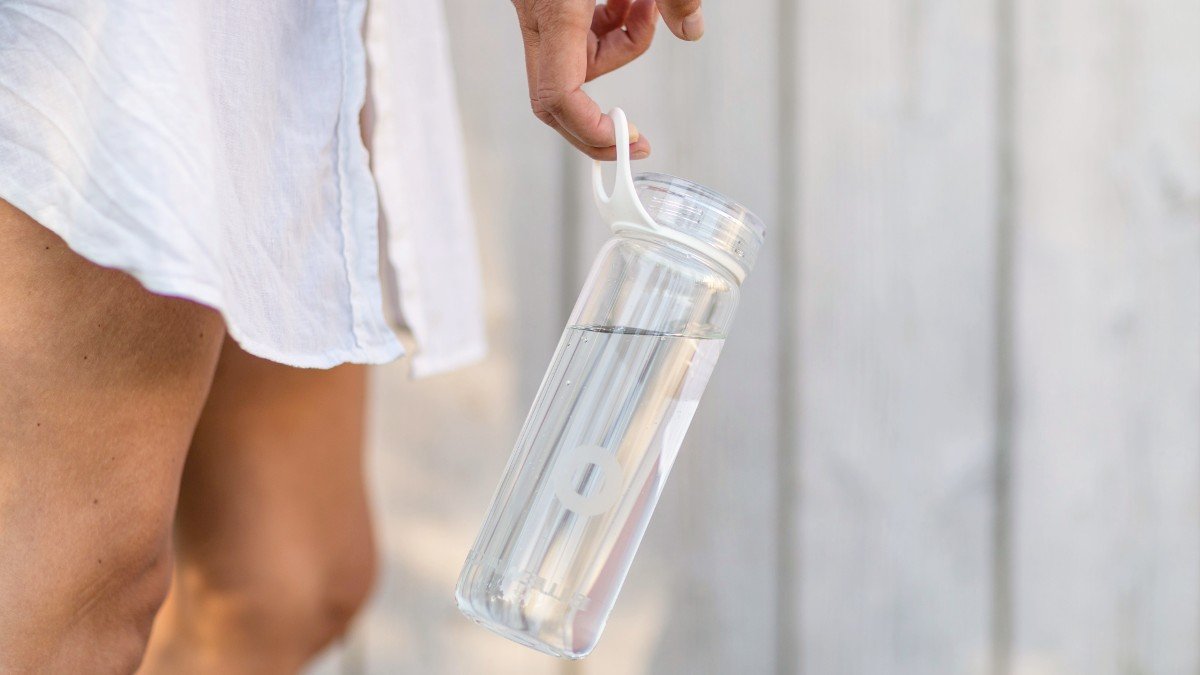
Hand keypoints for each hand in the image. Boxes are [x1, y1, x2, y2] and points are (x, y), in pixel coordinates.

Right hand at [512, 0, 704, 159]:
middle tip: (637, 138)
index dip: (590, 131)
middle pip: (558, 96)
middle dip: (598, 118)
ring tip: (648, 8)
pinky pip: (576, 36)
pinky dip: (611, 29)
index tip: (627, 139)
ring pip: (575, 64)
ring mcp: (537, 12)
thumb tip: (692, 31)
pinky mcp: (546, 4)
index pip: (558, 97)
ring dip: (621, 49)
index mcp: (555, 10)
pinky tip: (633, 2)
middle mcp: (538, 17)